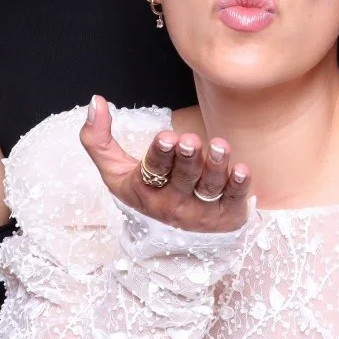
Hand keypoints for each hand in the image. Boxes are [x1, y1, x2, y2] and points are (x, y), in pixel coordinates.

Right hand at [79, 96, 251, 233]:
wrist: (171, 237)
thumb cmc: (145, 191)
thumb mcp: (114, 172)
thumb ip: (98, 139)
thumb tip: (96, 101)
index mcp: (147, 189)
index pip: (154, 170)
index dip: (161, 154)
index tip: (167, 137)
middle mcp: (174, 202)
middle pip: (183, 178)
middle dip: (187, 158)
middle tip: (190, 140)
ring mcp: (201, 211)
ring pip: (209, 187)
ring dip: (216, 166)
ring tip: (220, 146)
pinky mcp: (226, 214)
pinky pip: (234, 200)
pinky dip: (239, 186)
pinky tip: (242, 170)